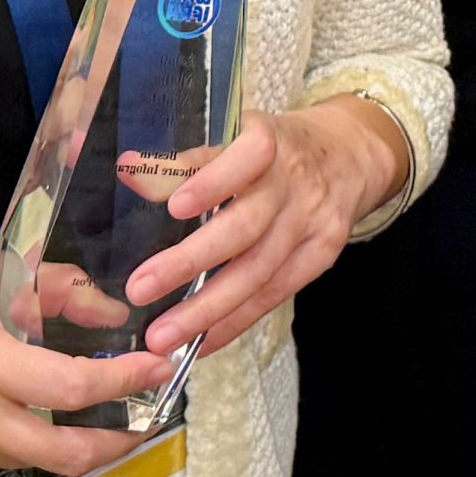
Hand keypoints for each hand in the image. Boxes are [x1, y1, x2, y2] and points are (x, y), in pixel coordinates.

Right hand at [0, 252, 165, 476]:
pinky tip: (25, 413)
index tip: (158, 367)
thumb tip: (107, 306)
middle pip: (66, 452)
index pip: (71, 387)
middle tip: (151, 418)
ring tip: (99, 413)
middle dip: (119, 440)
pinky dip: (26, 438)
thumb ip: (47, 288)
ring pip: (37, 456)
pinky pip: (2, 459)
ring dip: (74, 439)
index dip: (123, 382)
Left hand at [126, 99, 410, 360]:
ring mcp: (310, 222)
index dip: (211, 182)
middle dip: (190, 261)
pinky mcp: (320, 256)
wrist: (348, 155)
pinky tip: (200, 343)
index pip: (244, 158)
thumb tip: (127, 171)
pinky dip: (235, 322)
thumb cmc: (272, 147)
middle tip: (139, 289)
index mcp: (267, 140)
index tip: (174, 207)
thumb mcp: (237, 133)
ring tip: (162, 336)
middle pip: (244, 226)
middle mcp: (292, 183)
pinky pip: (273, 295)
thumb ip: (186, 157)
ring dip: (207, 308)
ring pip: (258, 271)